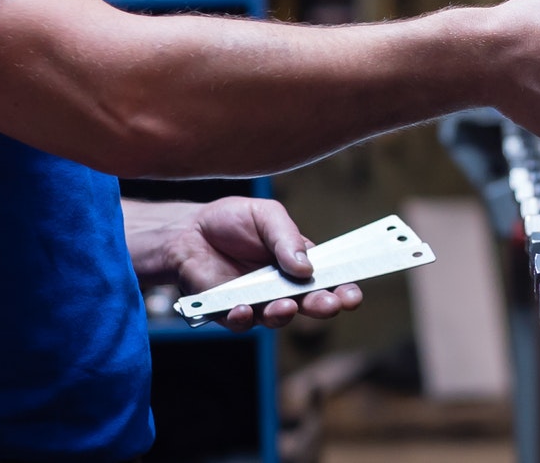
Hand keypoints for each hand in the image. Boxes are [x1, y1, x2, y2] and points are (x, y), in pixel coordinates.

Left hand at [128, 197, 363, 330]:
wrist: (187, 230)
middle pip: (309, 304)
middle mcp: (282, 287)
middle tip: (329, 305)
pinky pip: (241, 323)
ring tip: (285, 306)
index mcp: (299, 262)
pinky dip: (243, 319)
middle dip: (322, 307)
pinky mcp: (228, 311)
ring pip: (277, 318)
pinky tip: (243, 309)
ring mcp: (257, 301)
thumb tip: (305, 266)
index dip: (343, 289)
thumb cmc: (232, 221)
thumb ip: (287, 238)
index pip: (328, 279)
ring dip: (284, 315)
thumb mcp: (266, 215)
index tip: (352, 294)